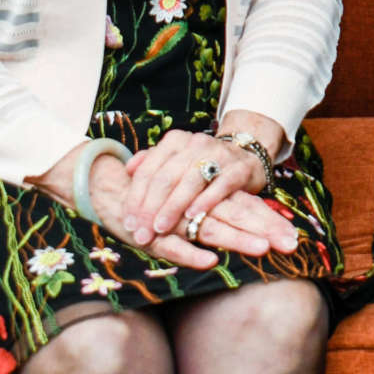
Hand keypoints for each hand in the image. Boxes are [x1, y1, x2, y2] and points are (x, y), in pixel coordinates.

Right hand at [37, 145, 298, 269]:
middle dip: (264, 230)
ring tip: (262, 249)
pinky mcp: (153, 230)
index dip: (269, 221)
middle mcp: (195, 202)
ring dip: (236, 239)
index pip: (245, 206)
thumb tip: (254, 222)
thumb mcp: (187, 198)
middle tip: (290, 243)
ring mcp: (175, 216)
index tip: (293, 237)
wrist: (107, 183)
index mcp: (208, 193)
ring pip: (211, 228)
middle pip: (236, 215)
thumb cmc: (156, 195)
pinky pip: (173, 244)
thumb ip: (214, 206)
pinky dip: (190, 252)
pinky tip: (210, 261)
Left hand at [119, 128, 264, 247]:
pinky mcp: (239, 168)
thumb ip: (151, 163)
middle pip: (166, 177)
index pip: (148, 171)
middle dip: (150, 208)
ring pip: (190, 181)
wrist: (246, 156)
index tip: (129, 223)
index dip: (136, 198)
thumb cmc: (202, 164)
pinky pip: (219, 185)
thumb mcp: (175, 160)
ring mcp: (219, 154)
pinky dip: (204, 201)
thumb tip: (128, 169)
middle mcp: (195, 143)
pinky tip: (192, 217)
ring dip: (173, 207)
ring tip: (160, 228)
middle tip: (141, 233)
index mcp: (175, 141)